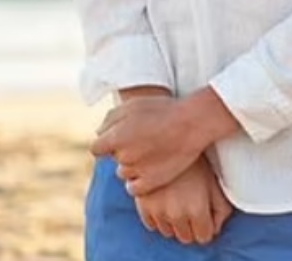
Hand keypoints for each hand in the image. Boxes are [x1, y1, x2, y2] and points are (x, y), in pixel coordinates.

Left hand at [92, 90, 236, 194]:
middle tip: (145, 140)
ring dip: (134, 165)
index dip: (109, 142)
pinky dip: (141, 180)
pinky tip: (153, 166)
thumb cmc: (164, 110)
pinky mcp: (150, 183)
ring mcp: (136, 171)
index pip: (97, 148)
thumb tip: (99, 133)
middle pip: (115, 159)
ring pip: (124, 173)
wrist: (194, 122)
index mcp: (116, 137)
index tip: (122, 137)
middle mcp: (123, 156)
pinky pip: (134, 188)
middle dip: (125, 151)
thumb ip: (110, 119)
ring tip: (154, 151)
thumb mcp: (135, 105)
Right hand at [133, 155, 232, 243]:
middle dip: (192, 227)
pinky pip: (152, 225)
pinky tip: (166, 202)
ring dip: (175, 223)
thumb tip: (218, 226)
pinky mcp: (142, 206)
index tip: (207, 219)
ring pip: (168, 232)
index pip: (204, 236)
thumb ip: (221, 207)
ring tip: (180, 203)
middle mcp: (176, 214)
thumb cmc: (196, 160)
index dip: (208, 227)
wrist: (170, 140)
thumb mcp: (214, 181)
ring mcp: (157, 211)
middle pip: (186, 237)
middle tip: (195, 211)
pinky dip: (159, 218)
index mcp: (197, 209)